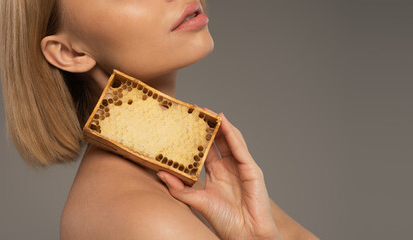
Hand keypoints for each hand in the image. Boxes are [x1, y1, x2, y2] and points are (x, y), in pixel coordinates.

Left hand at [157, 109, 281, 239]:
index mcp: (217, 175)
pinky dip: (233, 134)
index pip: (206, 151)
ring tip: (209, 111)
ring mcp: (242, 167)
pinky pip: (240, 148)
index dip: (197, 138)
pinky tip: (224, 122)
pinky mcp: (252, 169)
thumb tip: (160, 174)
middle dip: (209, 126)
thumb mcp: (197, 201)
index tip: (184, 124)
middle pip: (219, 141)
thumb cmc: (226, 222)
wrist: (246, 234)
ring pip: (231, 140)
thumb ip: (180, 188)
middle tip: (196, 111)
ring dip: (221, 125)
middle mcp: (230, 168)